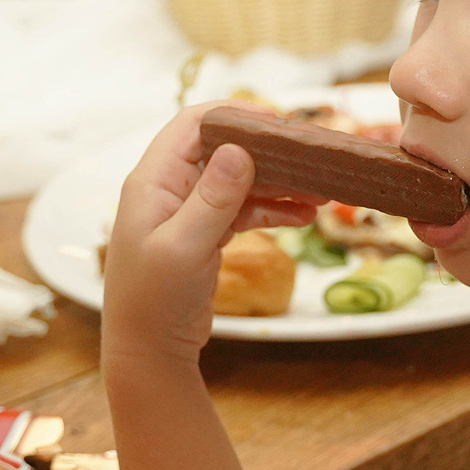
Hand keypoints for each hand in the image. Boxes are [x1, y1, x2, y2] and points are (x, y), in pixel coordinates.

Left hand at [102, 104, 320, 366]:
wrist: (149, 353)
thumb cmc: (155, 301)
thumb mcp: (185, 247)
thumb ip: (213, 199)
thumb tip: (238, 151)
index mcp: (153, 182)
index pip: (193, 125)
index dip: (236, 116)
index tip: (279, 123)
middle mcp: (169, 189)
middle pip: (223, 150)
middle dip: (268, 153)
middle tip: (311, 158)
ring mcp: (188, 212)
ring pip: (239, 182)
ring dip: (278, 184)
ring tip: (320, 193)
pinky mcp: (204, 235)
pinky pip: (243, 210)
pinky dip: (272, 210)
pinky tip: (304, 217)